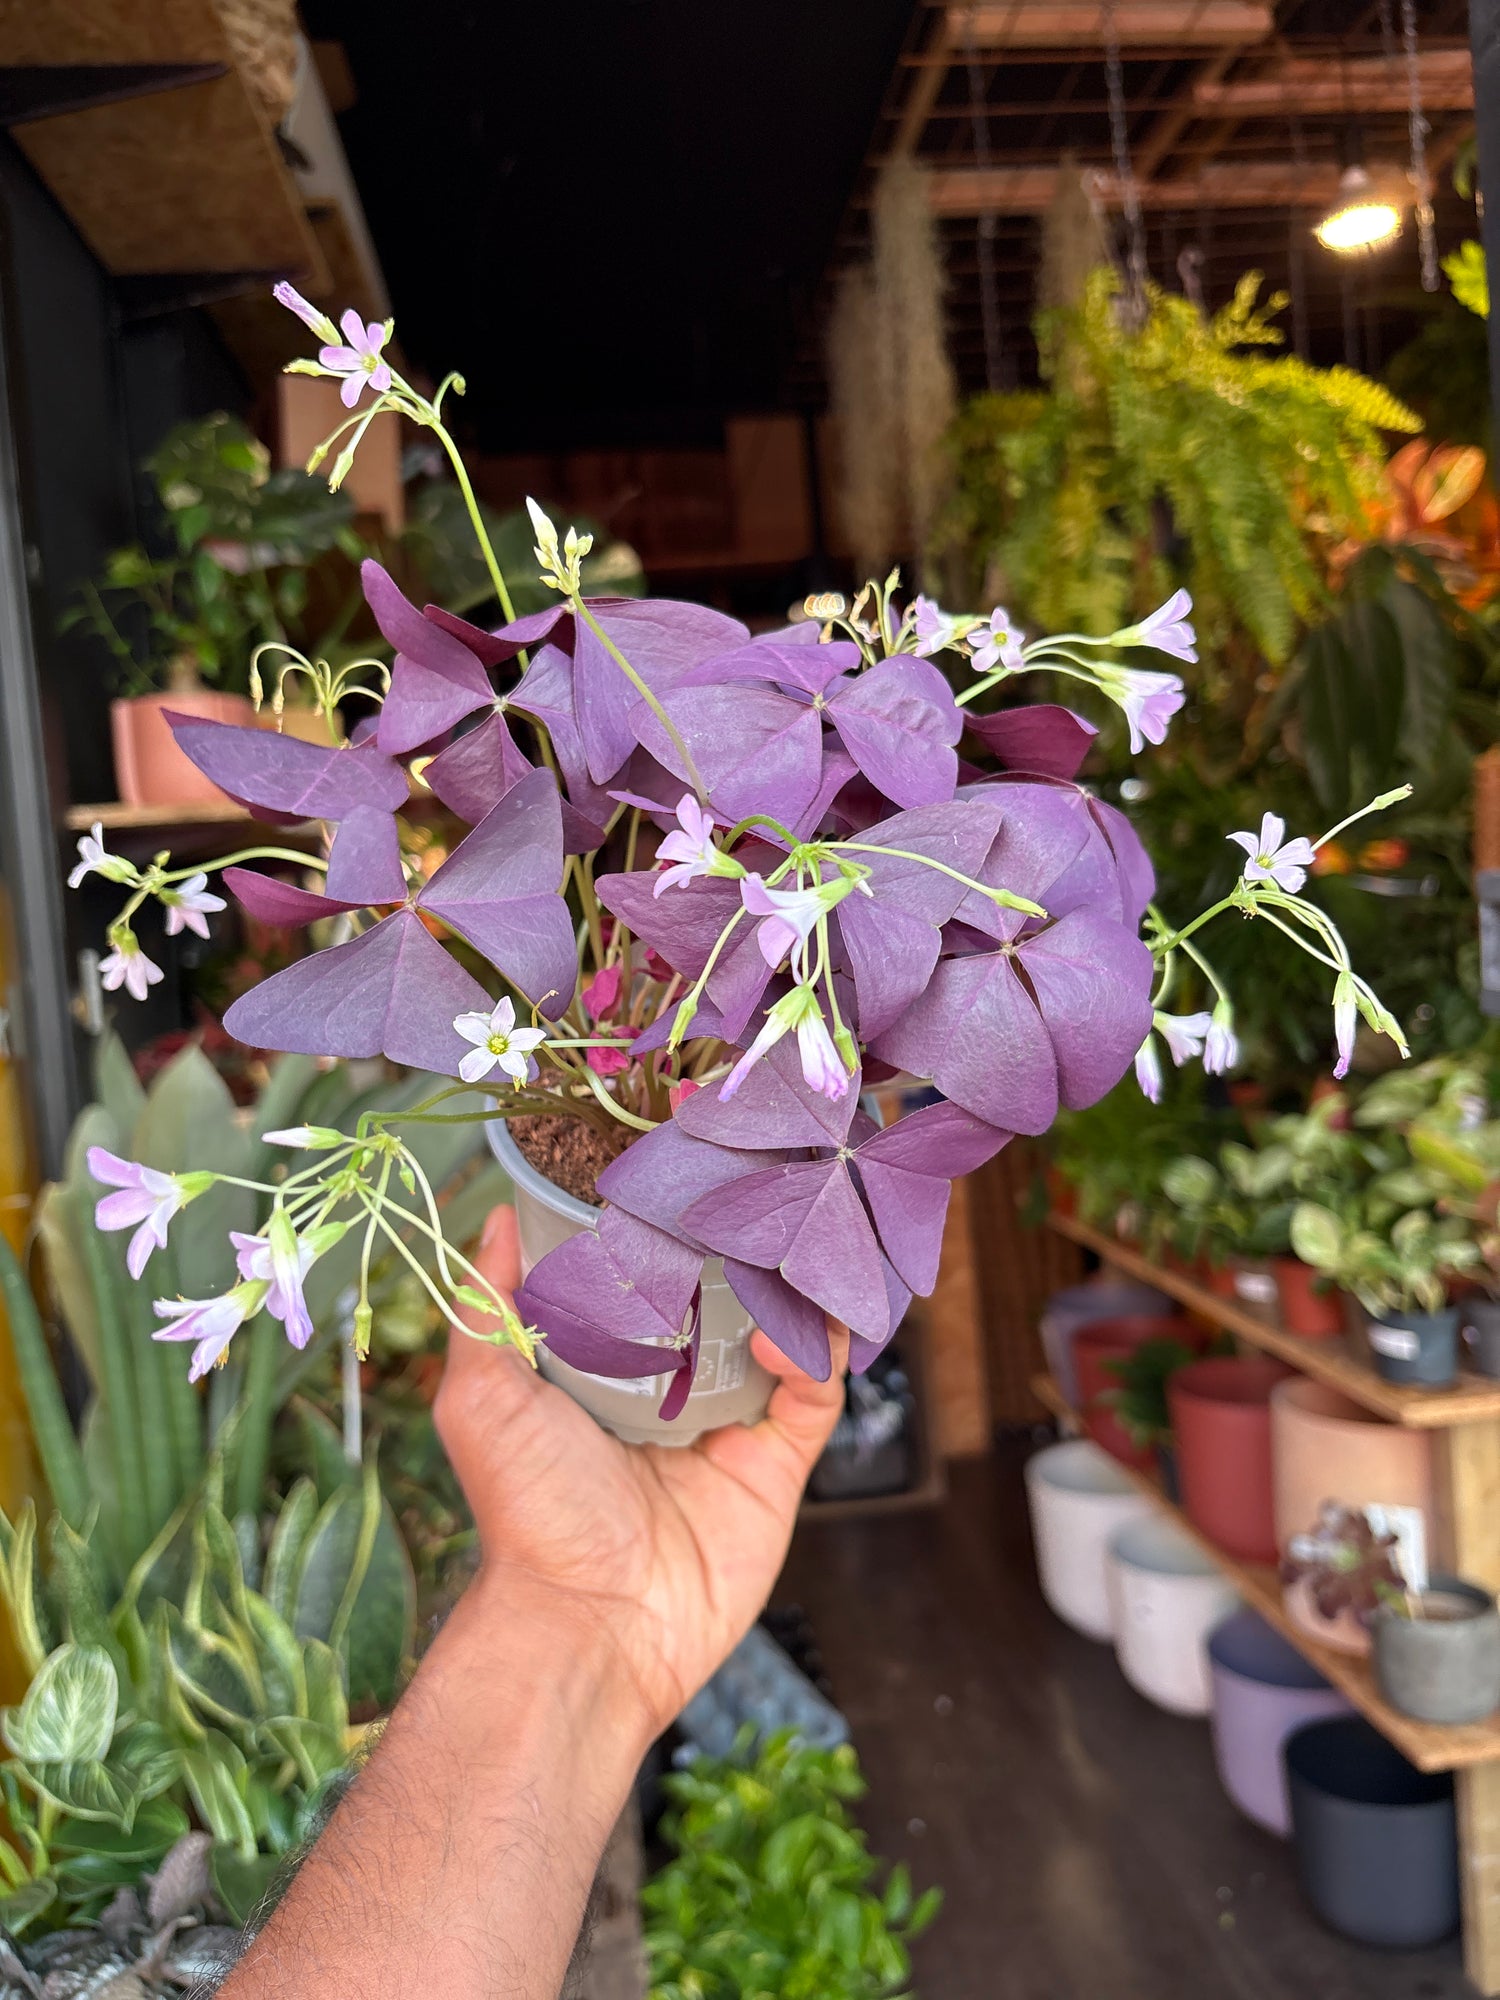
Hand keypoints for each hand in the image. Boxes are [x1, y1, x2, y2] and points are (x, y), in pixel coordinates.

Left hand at [435, 1205, 847, 1741]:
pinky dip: (812, 1355)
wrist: (586, 1623)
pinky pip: (814, 1394)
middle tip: (757, 1202)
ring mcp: (729, 1428)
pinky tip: (781, 1339)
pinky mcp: (777, 1467)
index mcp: (607, 1370)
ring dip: (794, 1292)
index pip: (651, 1283)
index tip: (685, 1180)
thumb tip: (494, 1217)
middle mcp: (672, 1393)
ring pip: (786, 1337)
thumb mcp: (483, 1395)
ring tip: (786, 1257)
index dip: (672, 1233)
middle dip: (747, 1252)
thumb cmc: (526, 1509)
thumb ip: (486, 1306)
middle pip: (728, 1302)